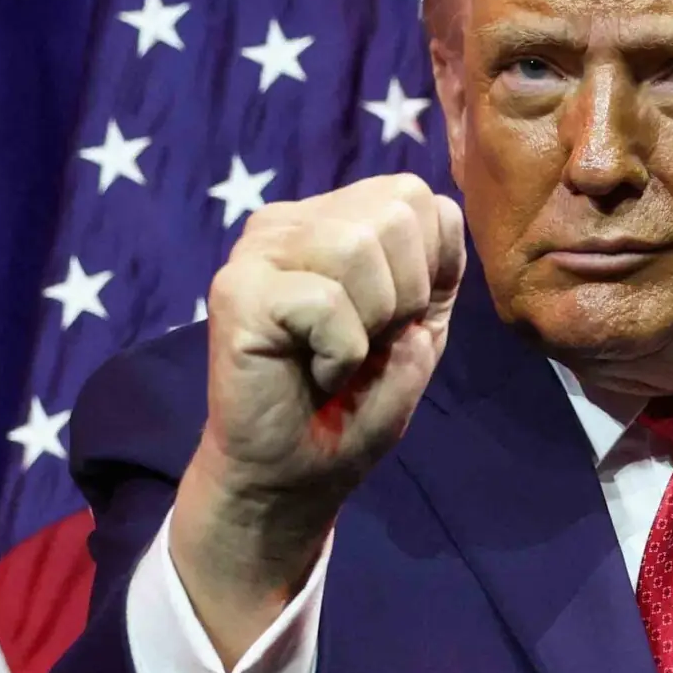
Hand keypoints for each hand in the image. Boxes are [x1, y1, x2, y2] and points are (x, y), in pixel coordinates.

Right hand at [172, 174, 465, 664]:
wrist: (296, 475)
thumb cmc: (354, 406)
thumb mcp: (419, 330)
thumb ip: (436, 267)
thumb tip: (436, 210)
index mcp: (338, 220)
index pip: (420, 197)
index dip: (433, 268)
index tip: (396, 323)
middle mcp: (294, 221)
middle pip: (396, 212)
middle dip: (404, 295)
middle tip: (365, 343)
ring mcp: (259, 250)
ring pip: (358, 246)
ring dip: (370, 323)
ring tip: (338, 357)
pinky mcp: (236, 290)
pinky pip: (325, 301)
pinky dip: (339, 353)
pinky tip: (313, 373)